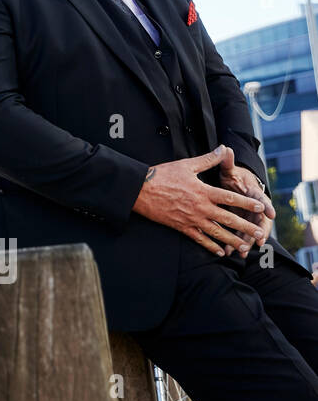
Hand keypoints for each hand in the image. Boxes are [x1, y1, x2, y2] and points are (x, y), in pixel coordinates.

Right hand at [132, 145, 269, 256]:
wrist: (139, 190)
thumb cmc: (162, 175)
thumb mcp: (186, 165)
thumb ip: (207, 159)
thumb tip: (223, 149)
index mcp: (202, 191)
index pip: (230, 198)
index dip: (246, 202)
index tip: (260, 207)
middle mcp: (200, 207)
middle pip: (228, 219)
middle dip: (245, 226)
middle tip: (260, 233)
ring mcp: (191, 219)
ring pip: (216, 233)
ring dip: (232, 240)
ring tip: (244, 246)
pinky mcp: (181, 227)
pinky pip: (199, 239)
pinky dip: (210, 246)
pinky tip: (220, 252)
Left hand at [217, 150, 273, 252]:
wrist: (233, 184)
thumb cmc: (232, 176)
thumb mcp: (229, 170)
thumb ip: (227, 162)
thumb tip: (226, 148)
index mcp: (253, 193)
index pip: (262, 199)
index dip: (267, 206)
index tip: (270, 213)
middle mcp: (254, 207)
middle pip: (260, 220)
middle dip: (260, 231)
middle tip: (259, 240)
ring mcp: (247, 216)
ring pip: (249, 231)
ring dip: (246, 241)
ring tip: (240, 252)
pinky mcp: (240, 223)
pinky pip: (239, 235)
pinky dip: (234, 243)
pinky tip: (228, 252)